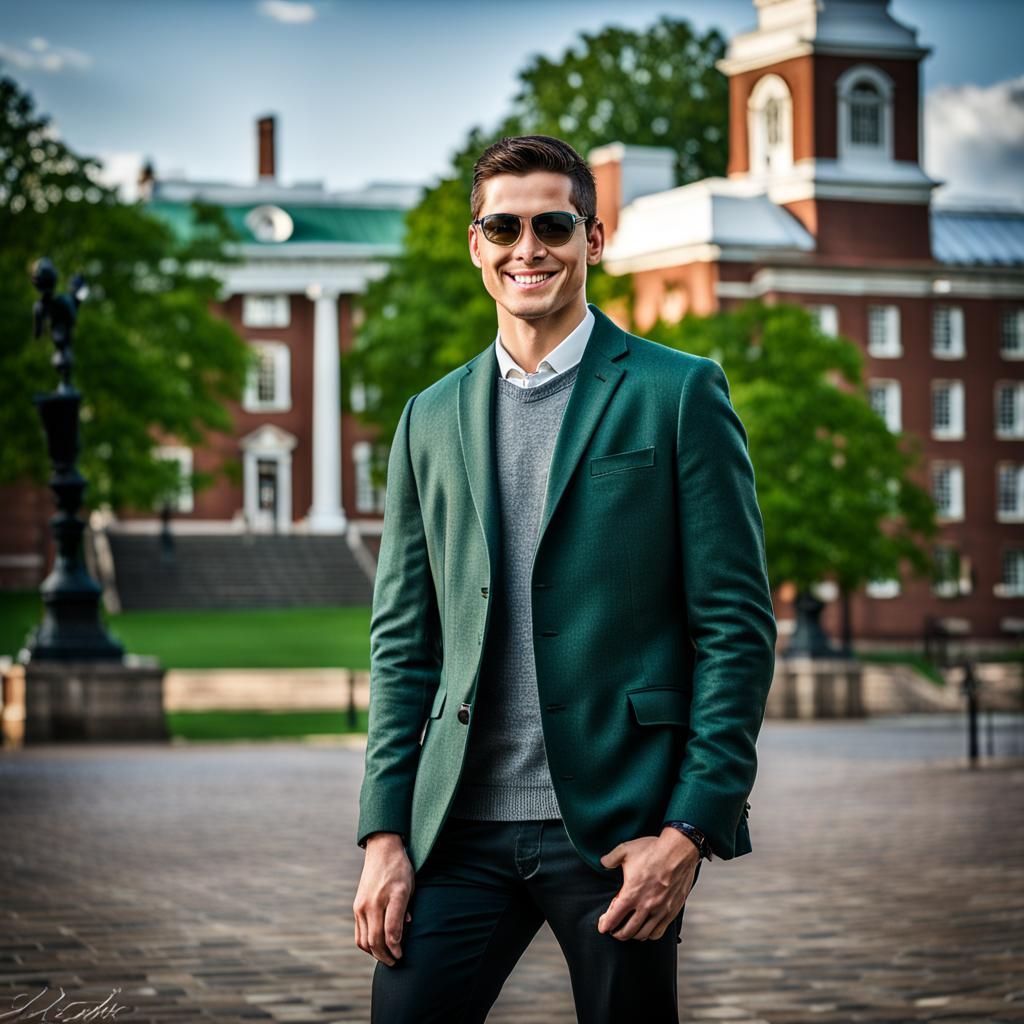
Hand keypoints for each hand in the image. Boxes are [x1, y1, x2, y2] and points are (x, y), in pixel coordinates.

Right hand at [353, 832, 414, 965]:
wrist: (382, 851)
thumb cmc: (400, 869)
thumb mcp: (410, 887)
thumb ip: (406, 909)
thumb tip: (404, 931)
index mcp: (392, 897)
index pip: (391, 932)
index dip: (396, 949)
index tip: (401, 956)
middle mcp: (374, 903)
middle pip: (375, 940)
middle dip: (385, 956)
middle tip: (395, 962)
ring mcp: (362, 906)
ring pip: (364, 941)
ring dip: (374, 953)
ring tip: (386, 958)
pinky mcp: (356, 907)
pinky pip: (359, 933)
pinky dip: (367, 945)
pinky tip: (376, 948)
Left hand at [597, 827, 700, 941]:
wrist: (679, 851)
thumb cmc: (652, 850)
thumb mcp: (625, 850)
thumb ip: (610, 859)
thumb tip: (603, 862)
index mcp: (631, 893)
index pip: (614, 917)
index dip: (605, 925)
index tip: (602, 927)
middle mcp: (645, 906)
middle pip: (627, 931)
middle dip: (617, 933)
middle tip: (613, 930)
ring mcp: (659, 911)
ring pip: (642, 934)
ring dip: (632, 936)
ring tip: (628, 931)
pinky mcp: (671, 911)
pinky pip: (658, 932)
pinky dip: (649, 935)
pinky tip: (645, 930)